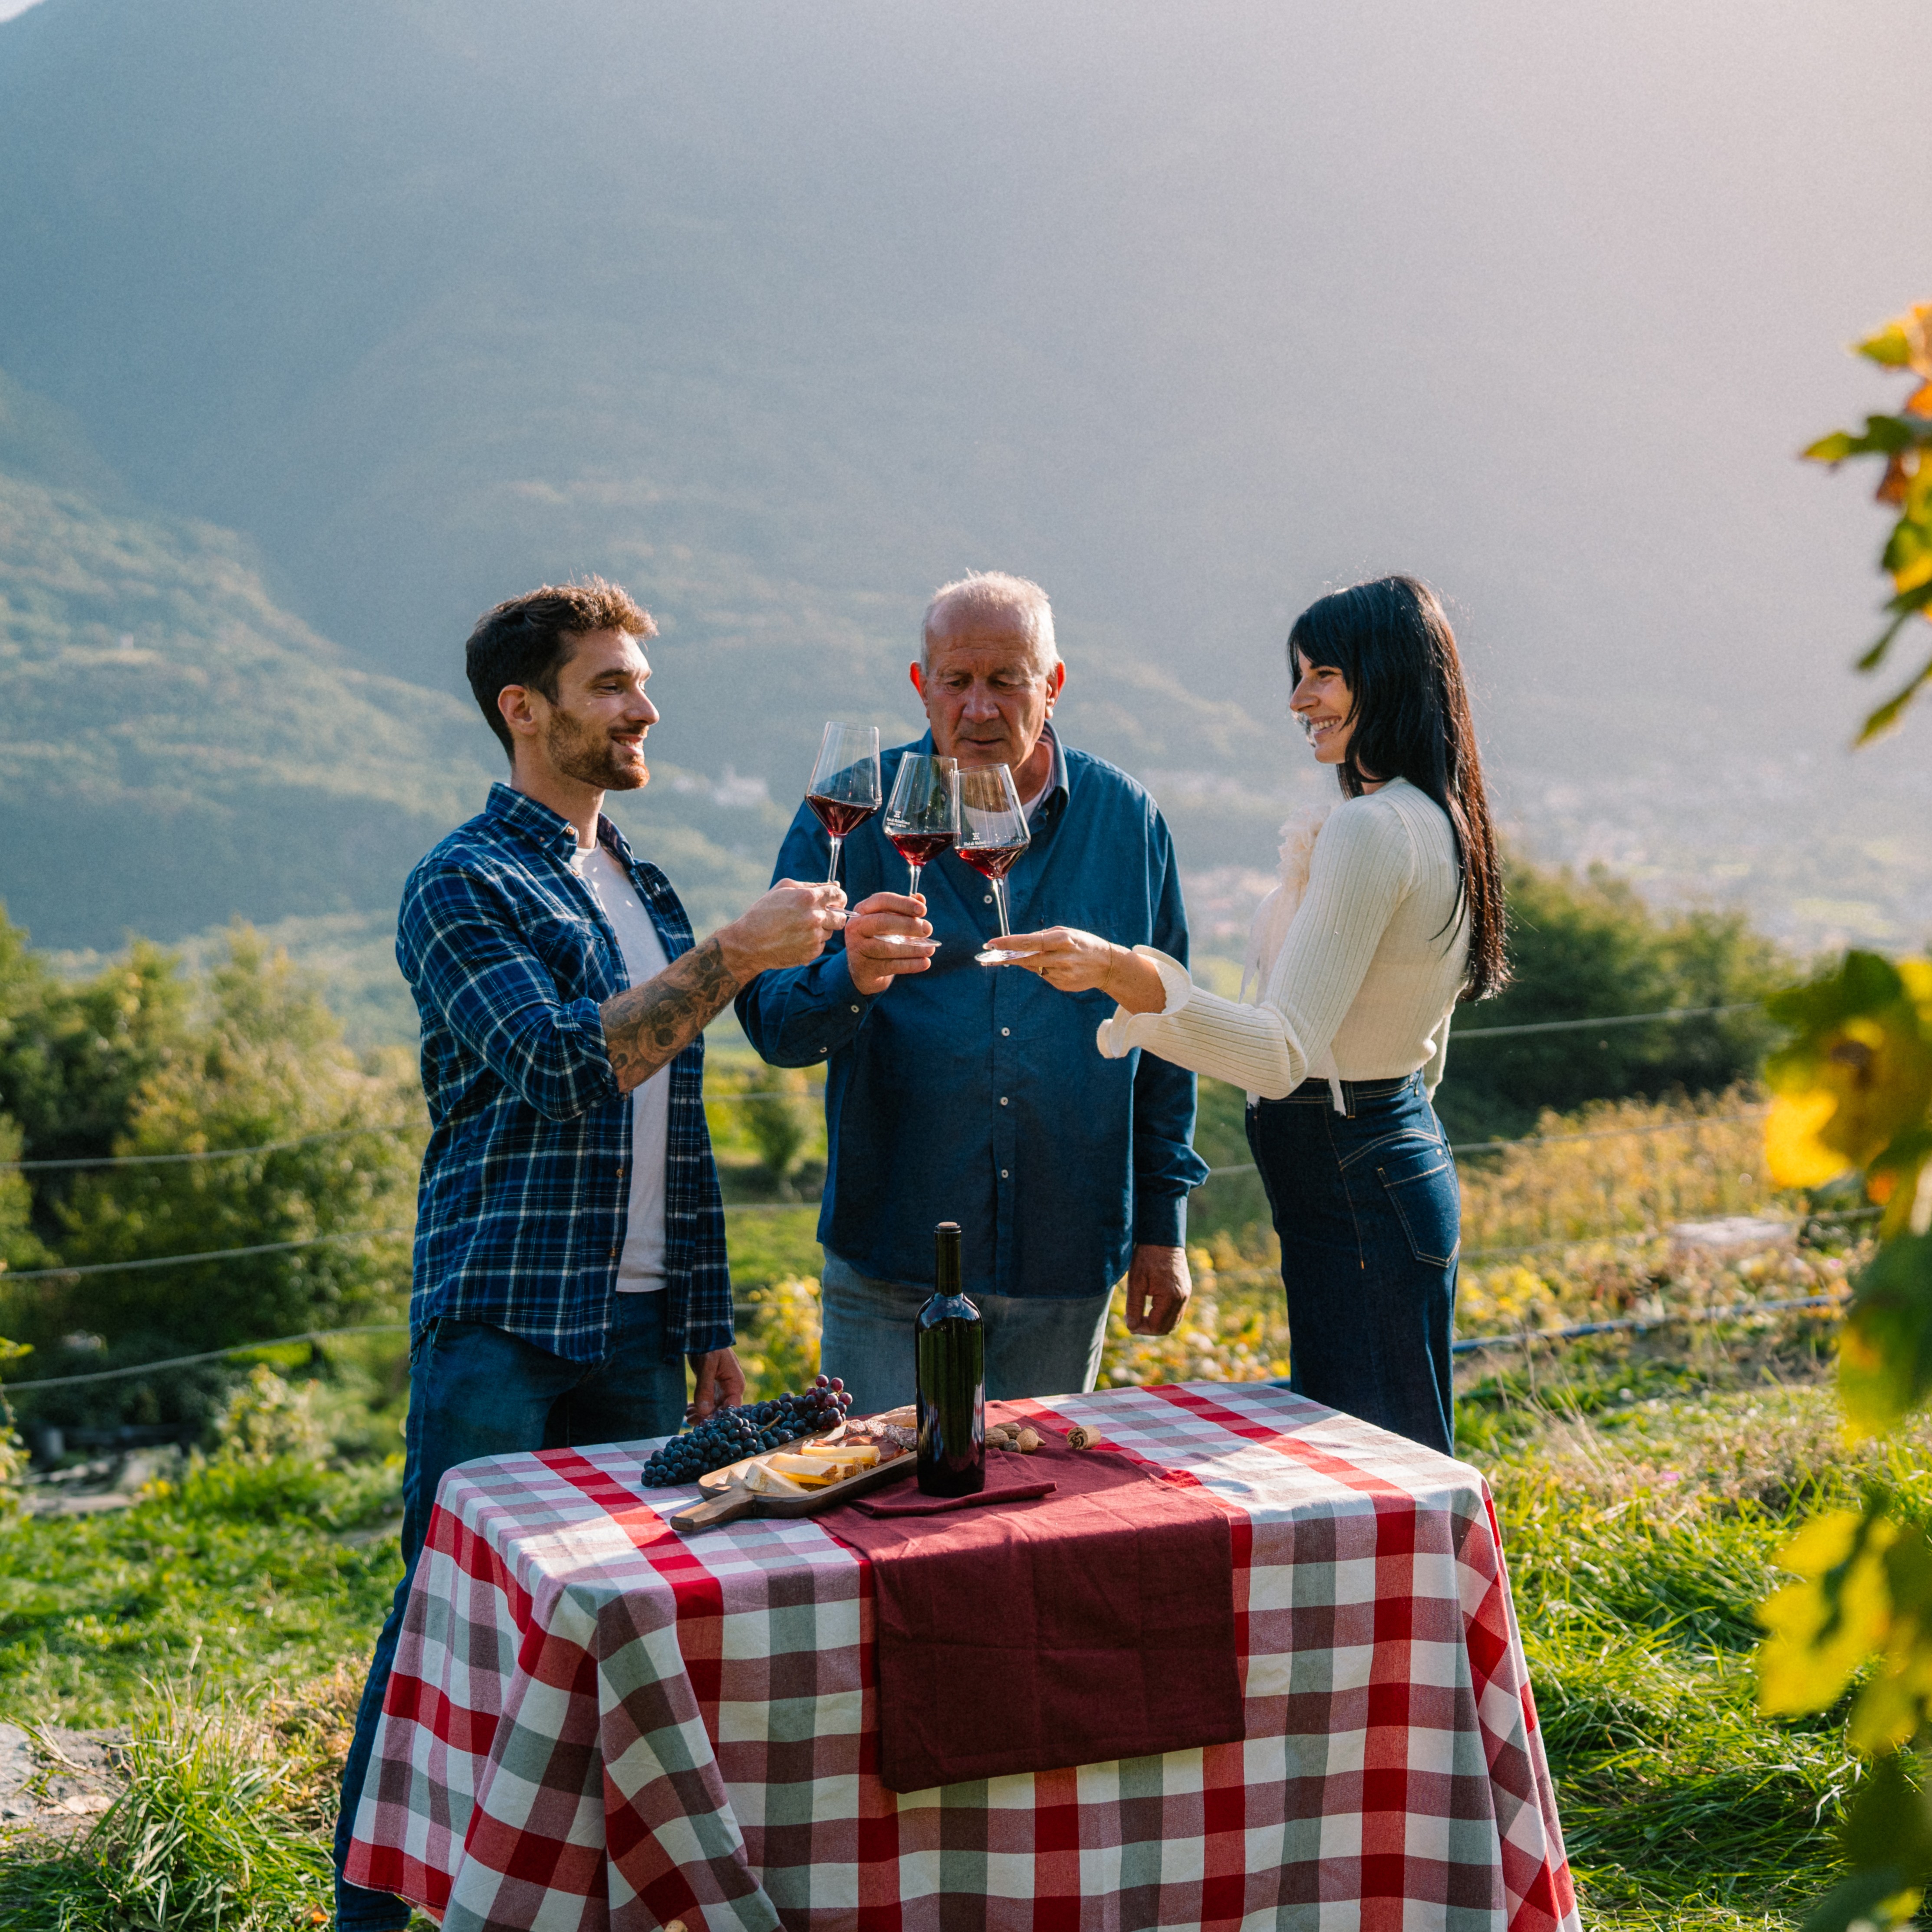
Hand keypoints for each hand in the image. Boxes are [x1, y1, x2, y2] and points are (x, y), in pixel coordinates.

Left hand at [688, 1347, 744, 1421]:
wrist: (704, 1334)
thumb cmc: (710, 1347)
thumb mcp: (707, 1365)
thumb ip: (705, 1388)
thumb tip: (704, 1411)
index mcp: (735, 1384)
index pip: (732, 1408)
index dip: (719, 1418)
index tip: (704, 1423)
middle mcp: (730, 1389)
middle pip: (721, 1411)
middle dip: (707, 1418)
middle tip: (691, 1421)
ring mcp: (721, 1389)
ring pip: (713, 1409)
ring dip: (700, 1414)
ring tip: (687, 1416)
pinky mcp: (712, 1388)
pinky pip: (707, 1403)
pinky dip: (698, 1408)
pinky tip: (688, 1411)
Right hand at [716, 880, 847, 978]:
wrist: (749, 943)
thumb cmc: (763, 912)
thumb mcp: (783, 888)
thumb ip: (810, 885)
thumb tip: (835, 886)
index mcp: (808, 898)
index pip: (839, 895)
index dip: (838, 898)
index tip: (834, 901)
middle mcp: (814, 917)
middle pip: (841, 917)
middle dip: (833, 915)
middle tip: (819, 916)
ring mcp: (814, 937)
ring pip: (830, 932)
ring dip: (820, 929)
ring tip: (799, 928)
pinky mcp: (812, 952)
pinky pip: (821, 945)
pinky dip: (813, 942)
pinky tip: (796, 939)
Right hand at [844, 892, 937, 996]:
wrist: (864, 969)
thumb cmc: (880, 939)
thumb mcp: (889, 922)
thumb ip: (904, 910)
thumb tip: (920, 899)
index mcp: (862, 910)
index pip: (882, 900)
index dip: (903, 903)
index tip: (923, 910)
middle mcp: (856, 927)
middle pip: (882, 922)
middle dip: (908, 925)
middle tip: (928, 929)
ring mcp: (857, 948)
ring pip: (887, 947)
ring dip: (912, 948)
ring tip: (930, 949)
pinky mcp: (864, 968)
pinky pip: (890, 966)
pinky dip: (910, 964)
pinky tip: (925, 962)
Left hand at [992, 927, 1166, 1011]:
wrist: (1107, 965)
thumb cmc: (1083, 943)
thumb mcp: (1066, 932)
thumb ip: (1042, 937)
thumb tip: (1019, 943)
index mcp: (1061, 940)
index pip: (1028, 942)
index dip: (1008, 943)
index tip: (991, 943)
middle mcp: (1061, 957)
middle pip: (1026, 958)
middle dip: (1006, 956)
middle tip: (989, 954)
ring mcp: (1061, 973)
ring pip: (1033, 968)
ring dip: (1027, 962)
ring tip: (1036, 955)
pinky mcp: (1062, 985)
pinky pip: (1044, 975)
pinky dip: (1044, 969)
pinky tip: (1058, 966)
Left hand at [1124, 1244, 1190, 1335]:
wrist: (1162, 1237)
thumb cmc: (1146, 1256)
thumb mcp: (1135, 1281)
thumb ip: (1134, 1306)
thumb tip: (1132, 1327)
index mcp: (1171, 1297)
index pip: (1158, 1326)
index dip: (1142, 1329)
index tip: (1128, 1322)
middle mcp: (1182, 1298)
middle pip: (1167, 1327)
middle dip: (1149, 1328)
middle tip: (1132, 1321)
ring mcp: (1186, 1294)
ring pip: (1173, 1321)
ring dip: (1157, 1323)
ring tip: (1140, 1315)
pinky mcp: (1185, 1289)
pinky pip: (1176, 1311)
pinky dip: (1164, 1315)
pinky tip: (1150, 1307)